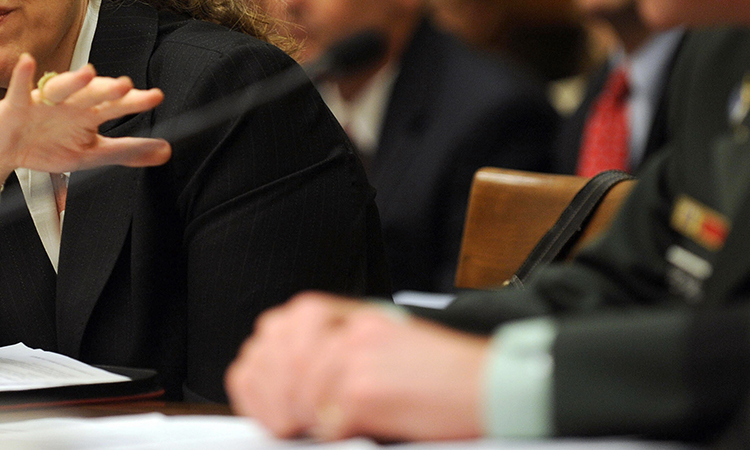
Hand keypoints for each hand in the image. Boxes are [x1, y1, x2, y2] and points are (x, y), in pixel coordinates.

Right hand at [0, 53, 168, 233]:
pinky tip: (28, 62)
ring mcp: (43, 103)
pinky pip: (20, 90)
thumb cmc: (47, 144)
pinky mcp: (16, 106)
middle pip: (92, 94)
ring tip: (88, 73)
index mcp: (89, 114)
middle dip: (107, 90)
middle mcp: (71, 103)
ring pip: (60, 89)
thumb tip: (167, 151)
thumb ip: (127, 152)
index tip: (156, 96)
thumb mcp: (90, 155)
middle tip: (126, 85)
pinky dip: (23, 76)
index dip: (134, 101)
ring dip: (73, 80)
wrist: (2, 149)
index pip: (115, 106)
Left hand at [226, 292, 488, 441]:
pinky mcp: (365, 392)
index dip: (261, 371)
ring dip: (301, 422)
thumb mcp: (381, 340)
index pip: (273, 333)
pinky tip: (352, 432)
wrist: (487, 382)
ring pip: (293, 396)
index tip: (268, 399)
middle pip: (276, 361)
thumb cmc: (439, 370)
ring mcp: (354, 358)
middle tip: (287, 425)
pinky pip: (324, 424)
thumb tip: (281, 380)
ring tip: (321, 431)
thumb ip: (332, 348)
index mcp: (345, 312)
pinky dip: (333, 436)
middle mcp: (346, 328)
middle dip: (273, 399)